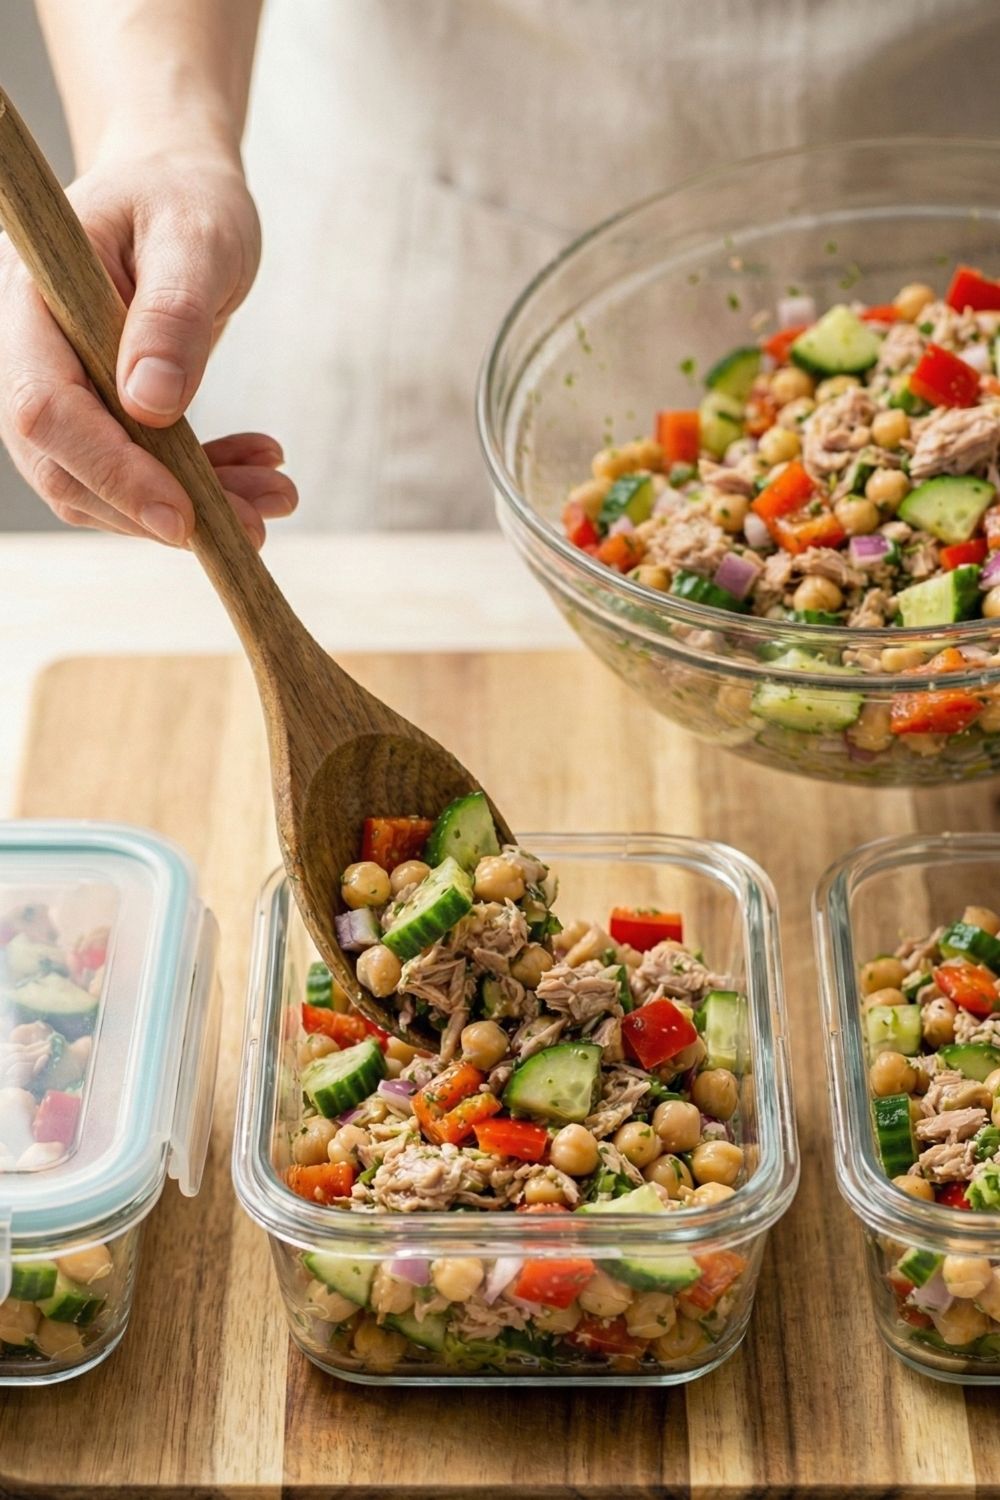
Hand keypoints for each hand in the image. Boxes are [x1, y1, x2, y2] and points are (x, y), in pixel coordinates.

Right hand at [0, 150, 296, 545]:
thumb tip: (151, 405)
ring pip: (105, 487)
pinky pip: (138, 473)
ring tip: (277, 495)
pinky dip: (201, 486)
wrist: (178, 186)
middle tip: (258, 524)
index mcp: (33, 302)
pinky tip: (258, 471)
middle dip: (160, 509)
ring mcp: (63, 390)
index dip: (110, 471)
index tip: (183, 517)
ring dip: (193, 507)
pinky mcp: (102, 413)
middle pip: (66, 468)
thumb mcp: (195, 237)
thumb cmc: (183, 194)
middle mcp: (31, 355)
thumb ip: (174, 315)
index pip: (46, 408)